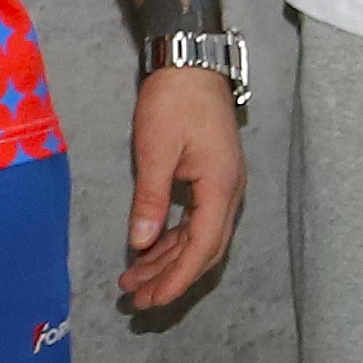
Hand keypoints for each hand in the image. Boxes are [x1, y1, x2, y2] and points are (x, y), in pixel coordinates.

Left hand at [122, 61, 246, 311]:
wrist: (190, 63)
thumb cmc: (174, 101)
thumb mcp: (156, 150)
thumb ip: (150, 199)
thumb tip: (141, 244)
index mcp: (220, 188)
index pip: (201, 248)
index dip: (176, 278)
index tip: (151, 300)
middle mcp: (229, 193)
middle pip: (204, 251)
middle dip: (171, 278)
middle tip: (137, 300)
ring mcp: (223, 187)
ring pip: (199, 238)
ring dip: (168, 262)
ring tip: (134, 281)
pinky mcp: (211, 180)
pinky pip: (195, 222)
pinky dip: (173, 240)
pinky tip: (148, 251)